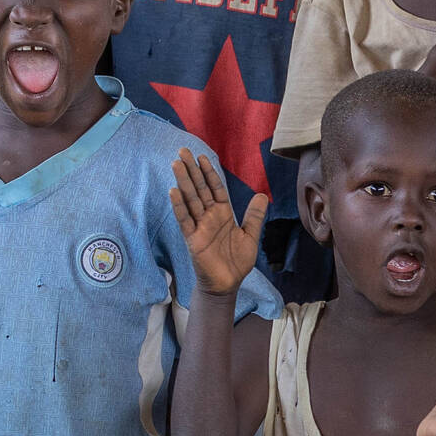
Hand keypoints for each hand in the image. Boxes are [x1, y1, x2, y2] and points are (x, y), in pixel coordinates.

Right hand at [169, 149, 265, 297]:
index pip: (215, 188)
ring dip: (183, 182)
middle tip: (182, 151)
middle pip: (199, 189)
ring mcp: (199, 226)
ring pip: (190, 200)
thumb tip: (262, 195)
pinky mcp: (193, 239)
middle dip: (192, 170)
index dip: (209, 172)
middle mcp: (209, 217)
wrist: (227, 284)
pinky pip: (185, 220)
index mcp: (223, 214)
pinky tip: (174, 191)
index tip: (202, 156)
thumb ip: (254, 216)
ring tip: (176, 164)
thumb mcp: (250, 236)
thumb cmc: (236, 262)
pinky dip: (180, 206)